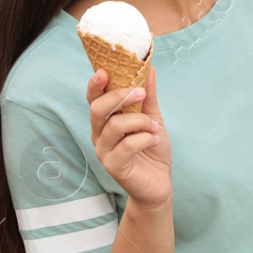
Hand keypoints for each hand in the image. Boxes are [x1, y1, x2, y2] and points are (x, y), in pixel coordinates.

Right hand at [86, 65, 171, 209]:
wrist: (159, 183)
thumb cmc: (152, 149)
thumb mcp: (154, 118)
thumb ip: (149, 96)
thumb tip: (149, 68)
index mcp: (105, 120)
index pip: (93, 98)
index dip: (95, 84)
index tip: (104, 71)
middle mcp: (99, 134)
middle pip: (97, 109)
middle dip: (119, 96)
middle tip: (141, 93)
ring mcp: (103, 151)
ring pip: (115, 126)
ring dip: (140, 121)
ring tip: (155, 127)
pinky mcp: (112, 166)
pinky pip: (126, 146)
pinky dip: (144, 139)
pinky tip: (154, 140)